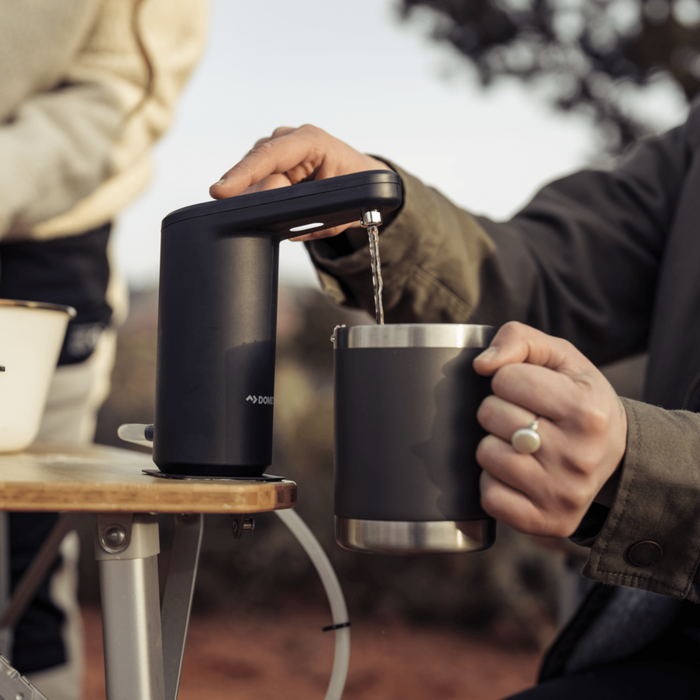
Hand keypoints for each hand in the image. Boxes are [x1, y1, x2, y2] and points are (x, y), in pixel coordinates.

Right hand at [209, 125, 391, 239]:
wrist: (363, 176)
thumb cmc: (356, 187)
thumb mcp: (343, 209)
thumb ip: (317, 221)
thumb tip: (288, 233)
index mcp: (313, 141)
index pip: (270, 155)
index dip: (243, 174)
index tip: (220, 192)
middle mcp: (292, 138)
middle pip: (256, 166)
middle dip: (248, 192)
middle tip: (245, 216)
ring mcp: (280, 146)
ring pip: (254, 175)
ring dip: (256, 196)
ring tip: (268, 212)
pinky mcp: (273, 159)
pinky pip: (256, 180)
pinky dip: (257, 196)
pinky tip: (263, 206)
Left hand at [473, 322, 626, 537]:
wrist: (616, 454)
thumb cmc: (579, 399)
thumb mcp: (561, 357)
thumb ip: (519, 339)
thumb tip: (482, 364)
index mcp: (586, 410)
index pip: (505, 378)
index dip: (508, 379)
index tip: (529, 390)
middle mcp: (579, 455)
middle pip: (491, 414)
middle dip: (498, 409)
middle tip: (526, 417)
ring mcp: (564, 493)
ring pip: (486, 454)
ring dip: (494, 444)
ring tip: (523, 445)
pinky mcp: (548, 522)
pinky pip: (489, 496)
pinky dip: (494, 482)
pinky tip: (519, 475)